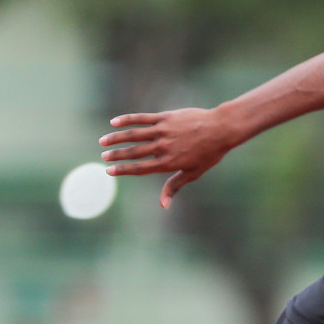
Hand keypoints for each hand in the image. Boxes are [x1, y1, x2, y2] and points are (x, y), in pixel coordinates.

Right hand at [98, 107, 234, 207]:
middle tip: (103, 157)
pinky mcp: (165, 118)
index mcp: (168, 163)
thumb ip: (174, 186)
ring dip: (116, 138)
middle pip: (133, 152)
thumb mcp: (193, 173)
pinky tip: (114, 122)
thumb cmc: (208, 154)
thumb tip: (163, 205)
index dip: (123, 170)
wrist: (219, 129)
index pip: (140, 168)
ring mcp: (163, 131)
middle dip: (116, 155)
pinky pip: (142, 118)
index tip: (109, 171)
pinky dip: (127, 120)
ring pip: (133, 134)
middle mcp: (162, 147)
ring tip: (103, 141)